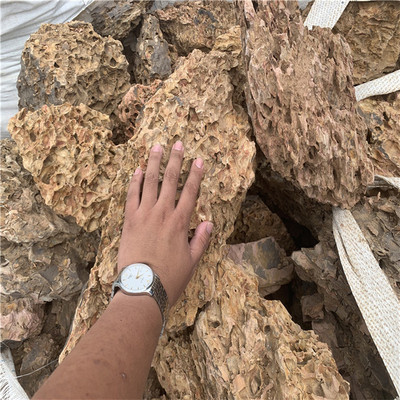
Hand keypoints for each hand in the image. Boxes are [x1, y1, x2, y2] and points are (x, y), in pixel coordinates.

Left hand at [117, 141, 212, 305]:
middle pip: (170, 180)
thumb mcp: (192, 262)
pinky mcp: (128, 220)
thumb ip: (201, 240)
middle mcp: (162, 213)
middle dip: (175, 160)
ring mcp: (143, 215)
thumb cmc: (169, 278)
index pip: (190, 192)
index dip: (196, 174)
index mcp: (179, 222)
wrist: (141, 288)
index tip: (199, 160)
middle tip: (177, 144)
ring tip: (156, 147)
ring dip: (153, 163)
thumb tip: (208, 222)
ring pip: (149, 182)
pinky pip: (131, 195)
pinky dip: (134, 182)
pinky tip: (136, 170)